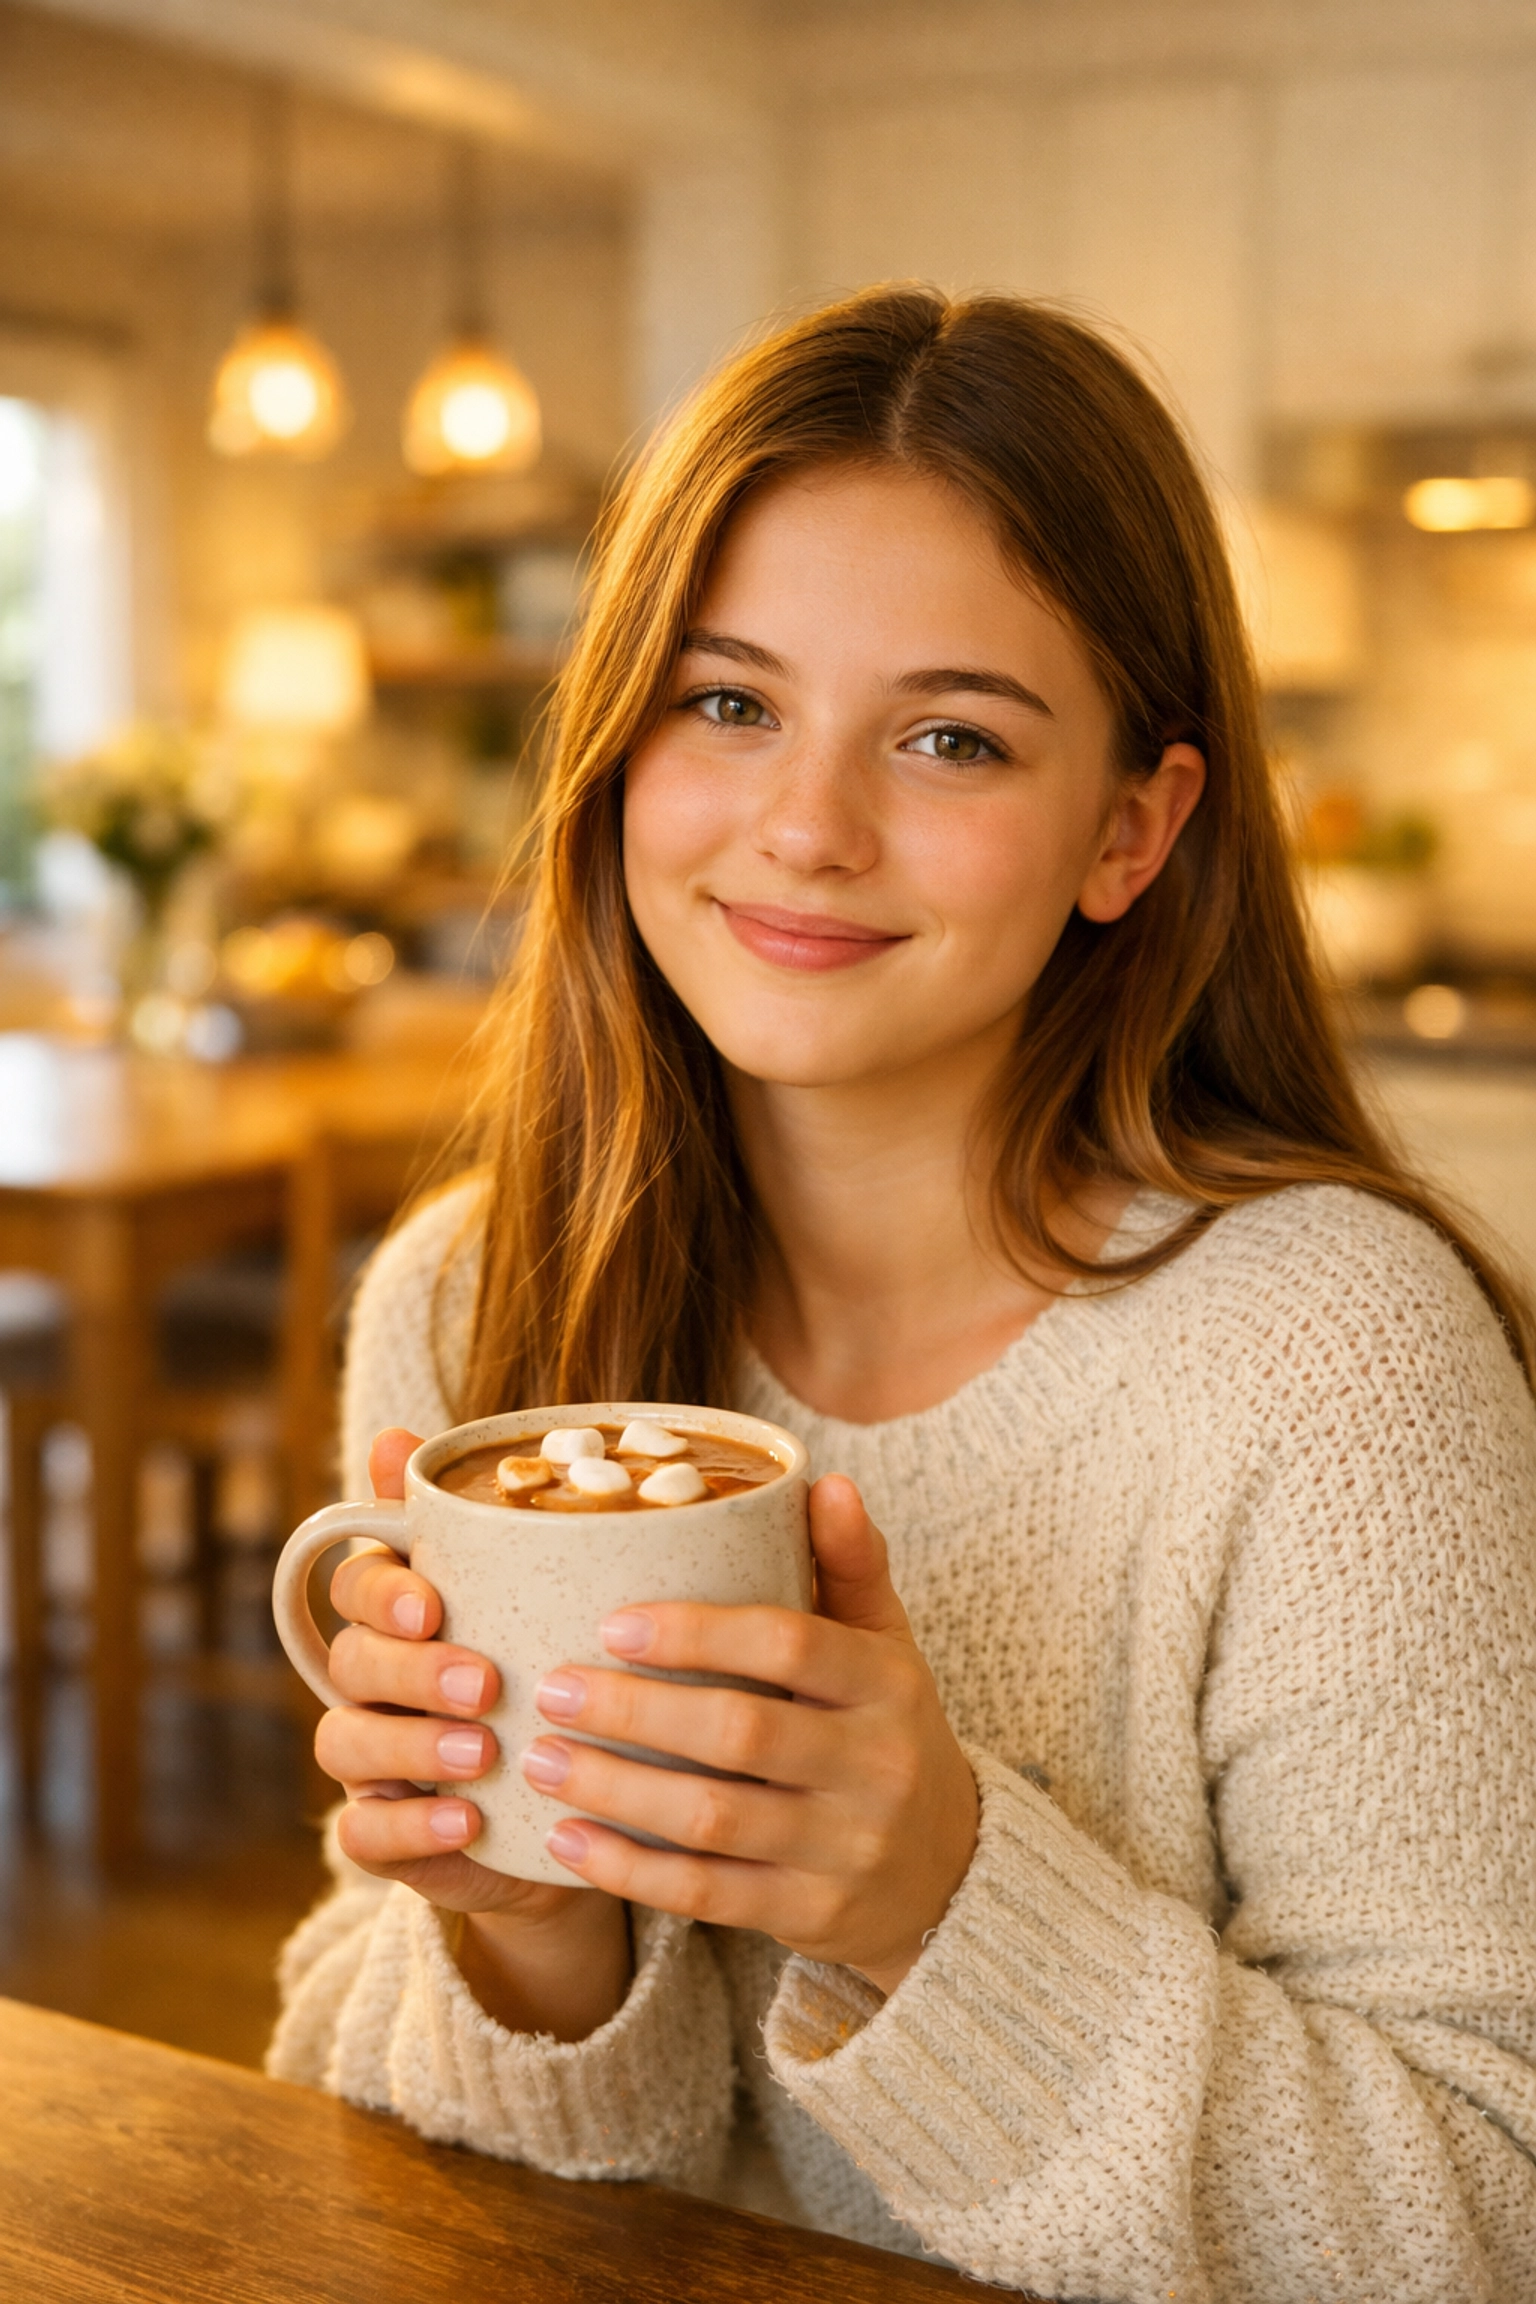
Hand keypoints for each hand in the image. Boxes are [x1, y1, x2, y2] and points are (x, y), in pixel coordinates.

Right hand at [318, 1428, 629, 2040]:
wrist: (574, 1805)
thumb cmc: (556, 1677)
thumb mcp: (551, 1600)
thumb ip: (496, 1526)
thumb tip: (415, 1434)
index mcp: (405, 1615)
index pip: (359, 1583)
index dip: (383, 1591)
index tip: (434, 1604)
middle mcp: (376, 1681)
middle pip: (352, 1660)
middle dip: (412, 1669)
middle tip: (484, 1682)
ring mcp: (374, 1761)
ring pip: (345, 1742)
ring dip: (412, 1746)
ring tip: (483, 1753)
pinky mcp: (386, 1835)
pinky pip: (362, 1835)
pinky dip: (409, 1830)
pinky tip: (465, 1822)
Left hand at [521, 1475, 978, 1995]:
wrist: (947, 1869)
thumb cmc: (886, 1728)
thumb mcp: (886, 1645)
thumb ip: (850, 1565)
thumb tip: (824, 1480)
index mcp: (886, 1685)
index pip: (791, 1646)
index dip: (699, 1634)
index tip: (611, 1623)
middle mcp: (875, 1767)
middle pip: (741, 1735)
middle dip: (635, 1713)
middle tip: (551, 1690)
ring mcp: (844, 1849)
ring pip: (714, 1821)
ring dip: (616, 1791)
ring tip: (539, 1760)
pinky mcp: (811, 1915)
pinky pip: (708, 1895)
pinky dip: (630, 1869)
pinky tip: (565, 1840)